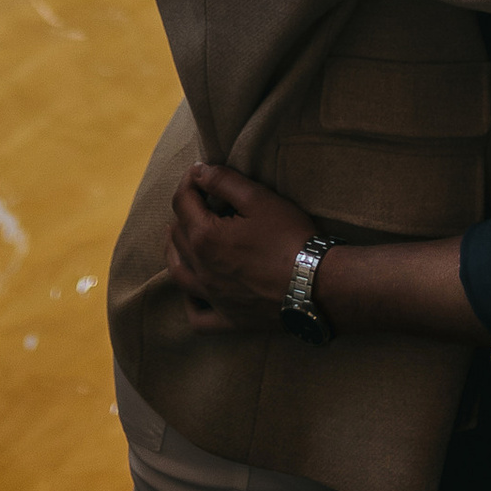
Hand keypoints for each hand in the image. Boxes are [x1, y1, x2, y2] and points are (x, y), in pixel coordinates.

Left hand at [166, 163, 312, 333]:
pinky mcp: (228, 319)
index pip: (182, 202)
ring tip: (182, 236)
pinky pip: (197, 317)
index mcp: (205, 238)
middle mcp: (201, 270)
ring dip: (175, 250)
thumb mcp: (259, 198)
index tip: (199, 173)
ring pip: (178, 274)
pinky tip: (194, 291)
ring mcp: (213, 298)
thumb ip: (224, 181)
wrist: (315, 284)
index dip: (188, 181)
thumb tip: (198, 171)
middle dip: (183, 211)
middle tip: (199, 198)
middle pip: (177, 235)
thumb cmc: (289, 237)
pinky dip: (190, 303)